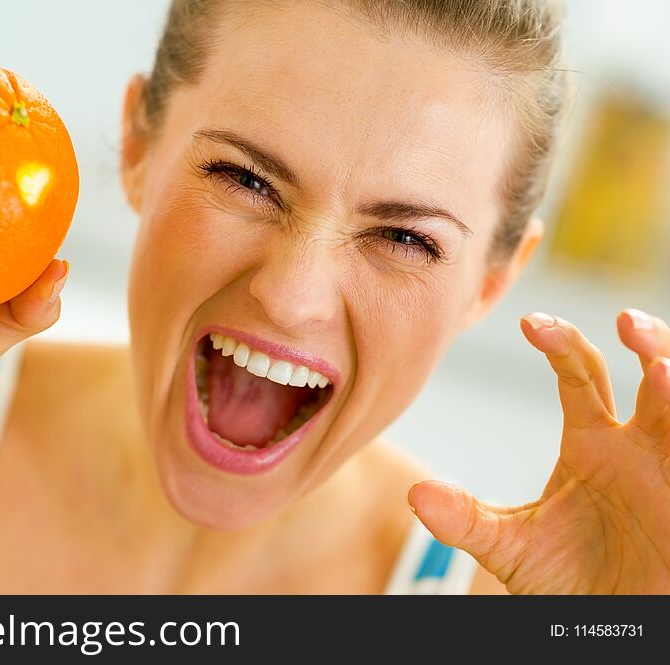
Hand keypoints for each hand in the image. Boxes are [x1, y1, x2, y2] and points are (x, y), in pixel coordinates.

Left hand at [408, 309, 669, 593]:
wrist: (602, 624)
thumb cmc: (565, 580)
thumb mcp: (509, 548)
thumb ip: (465, 520)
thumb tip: (416, 494)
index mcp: (592, 440)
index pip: (580, 373)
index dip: (561, 344)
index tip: (531, 323)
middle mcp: (638, 445)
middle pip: (654, 371)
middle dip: (648, 341)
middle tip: (626, 322)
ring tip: (662, 371)